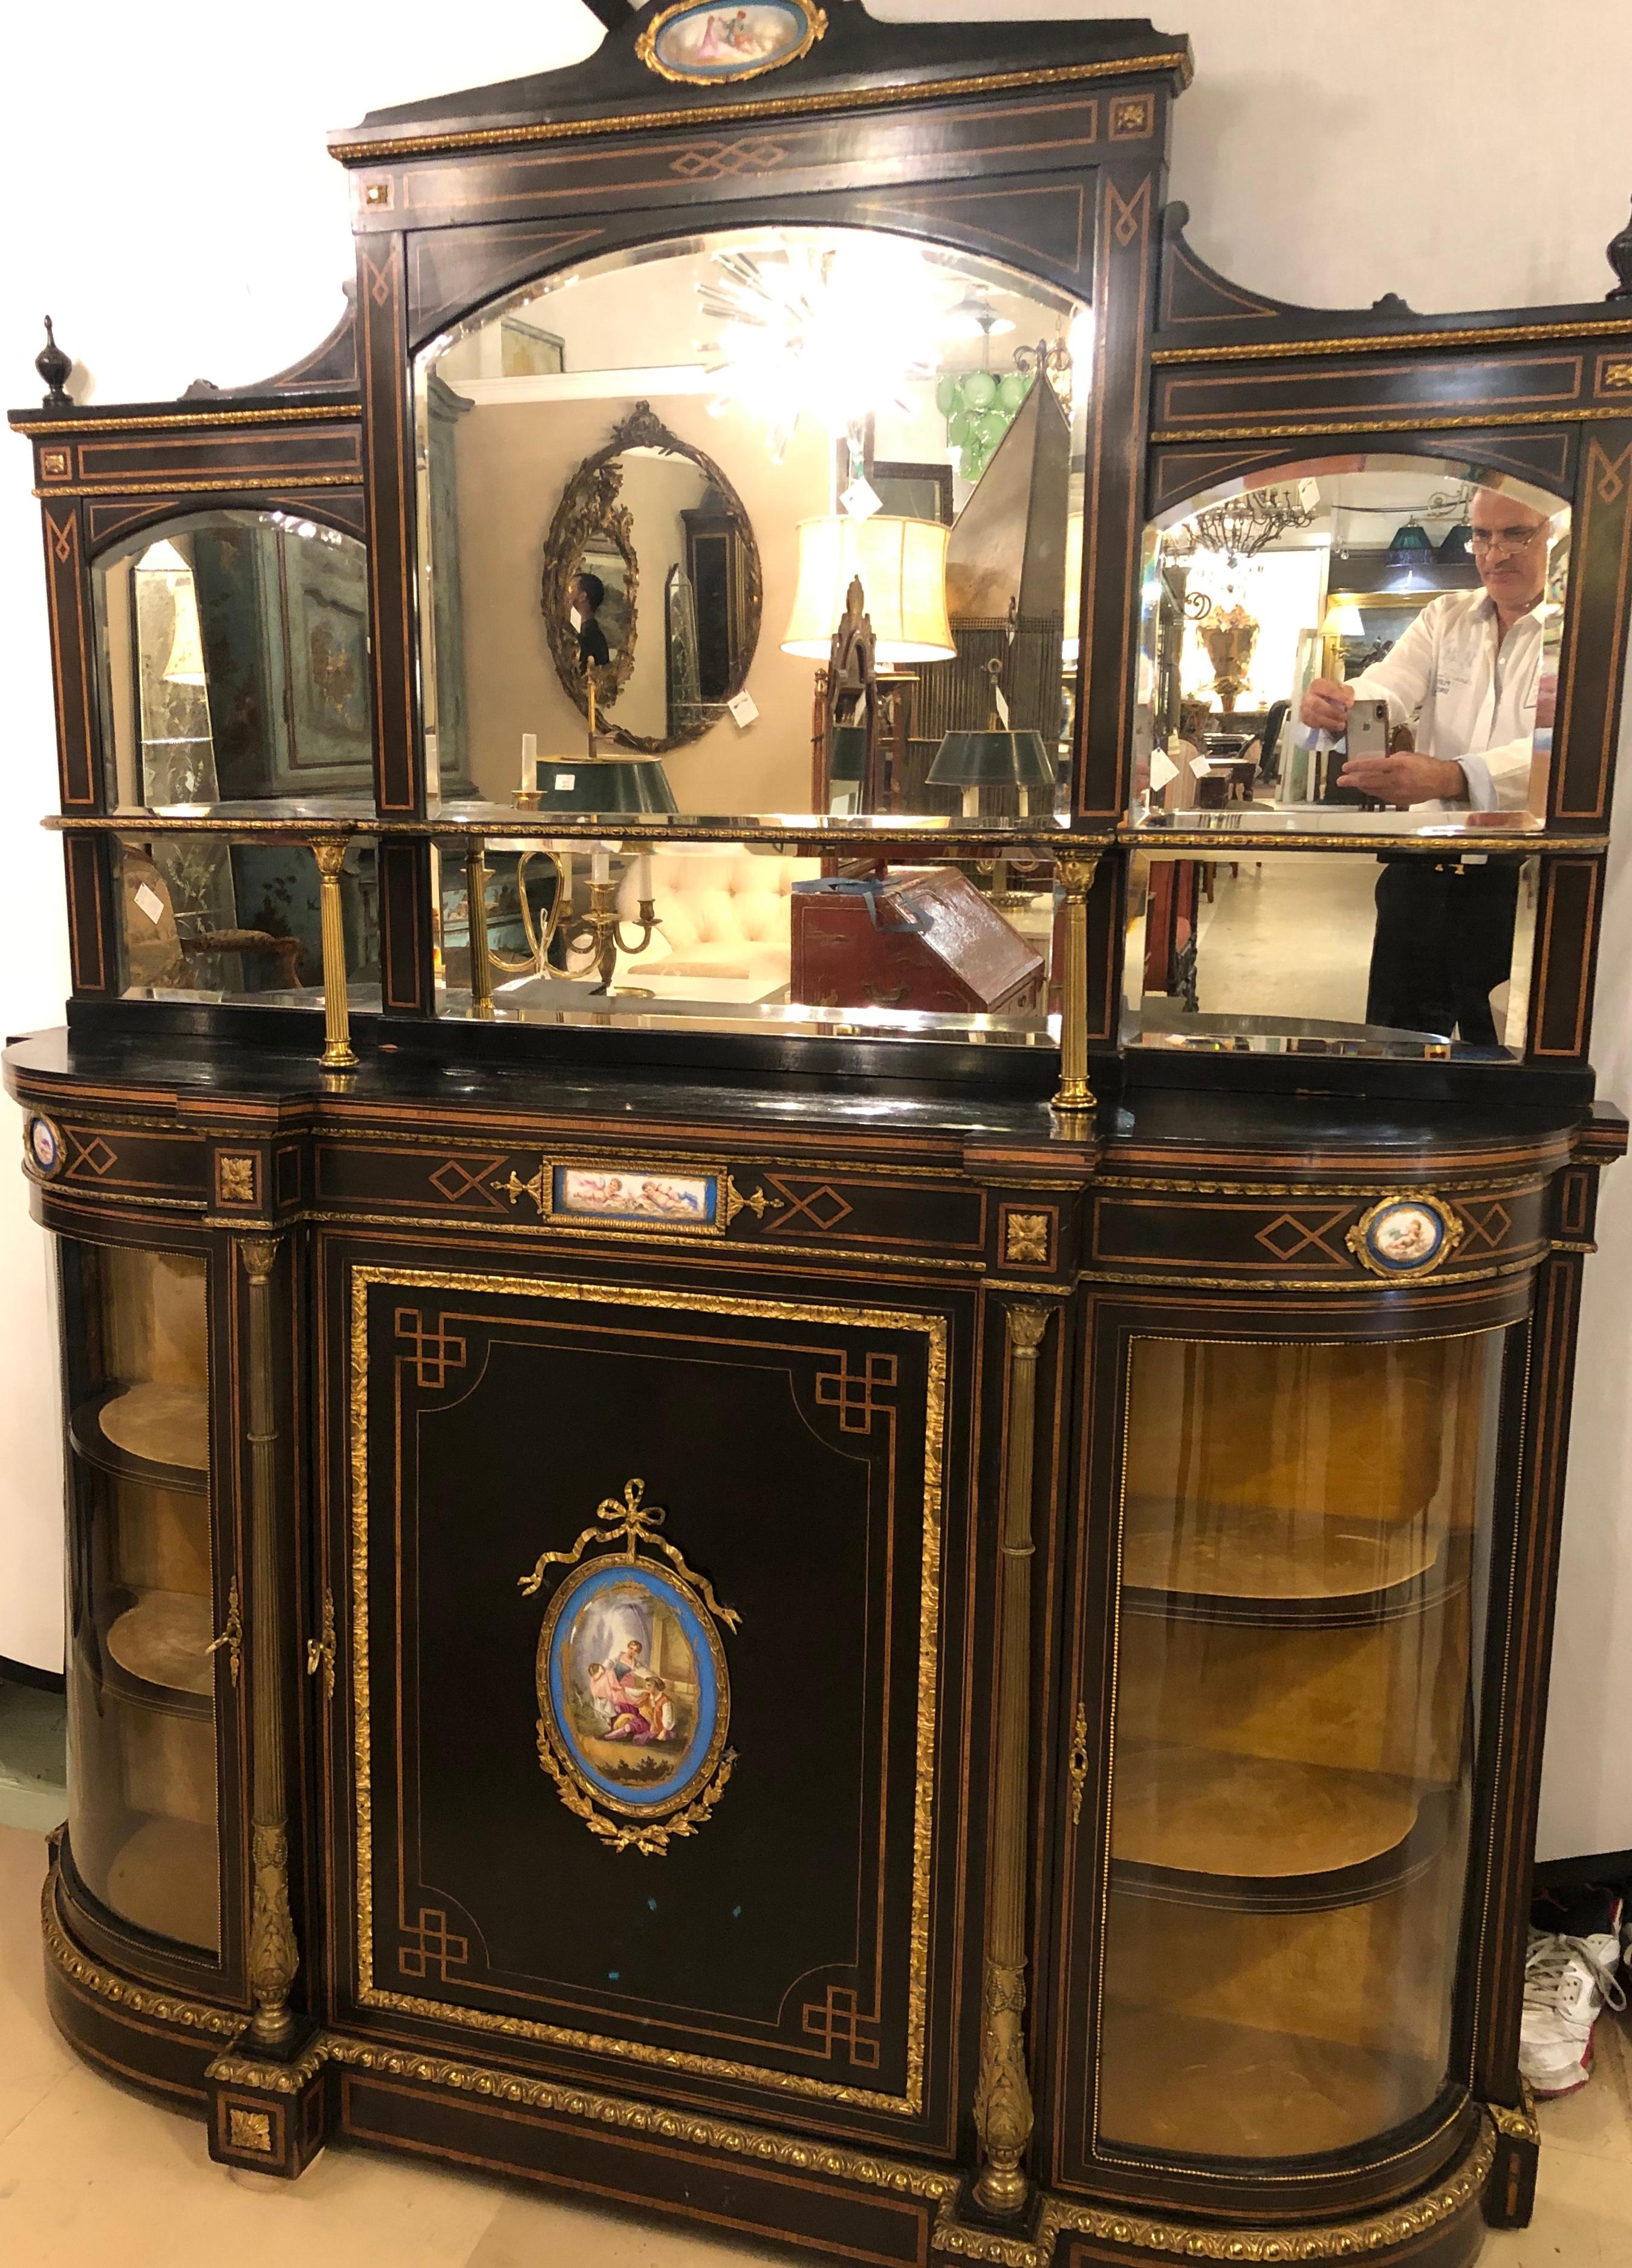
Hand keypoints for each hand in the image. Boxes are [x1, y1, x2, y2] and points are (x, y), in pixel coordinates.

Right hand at [1300, 677, 1353, 734]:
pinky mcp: (1305, 718)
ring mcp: (1305, 708)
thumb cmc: (1332, 693)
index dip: (1339, 696)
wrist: (1322, 700)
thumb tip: (1349, 702)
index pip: (1327, 689)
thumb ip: (1346, 692)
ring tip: (1342, 725)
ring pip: (1314, 716)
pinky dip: (1325, 726)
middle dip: (1332, 712)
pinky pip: (1313, 724)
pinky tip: (1334, 727)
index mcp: (1317, 685)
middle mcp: (1308, 695)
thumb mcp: (1341, 689)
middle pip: (1316, 704)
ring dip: (1329, 722)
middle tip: (1344, 716)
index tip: (1350, 703)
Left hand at [1337, 751, 1464, 807]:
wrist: (1440, 781)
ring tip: (1351, 784)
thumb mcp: (1408, 756)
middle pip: (1368, 781)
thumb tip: (1378, 763)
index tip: (1345, 767)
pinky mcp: (1398, 801)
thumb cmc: (1425, 765)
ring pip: (1372, 790)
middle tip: (1340, 781)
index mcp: (1397, 765)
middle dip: (1352, 781)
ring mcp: (1396, 792)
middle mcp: (1394, 780)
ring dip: (1361, 787)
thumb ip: (1392, 759)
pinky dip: (1373, 792)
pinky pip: (1381, 796)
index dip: (1356, 767)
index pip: (1371, 765)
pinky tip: (1367, 789)